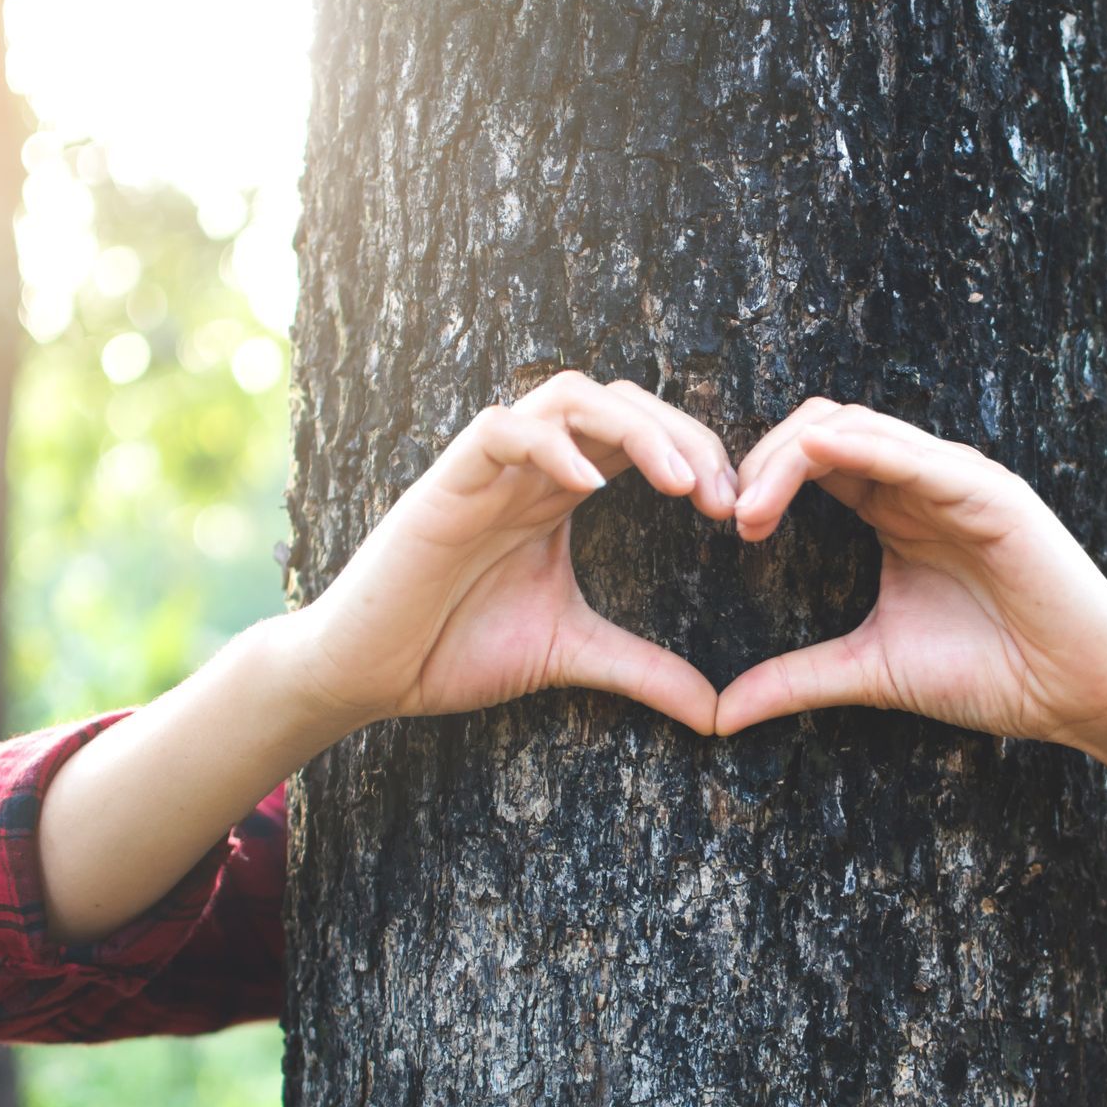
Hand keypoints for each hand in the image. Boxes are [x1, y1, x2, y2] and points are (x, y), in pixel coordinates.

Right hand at [287, 371, 736, 734]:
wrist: (368, 674)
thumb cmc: (455, 649)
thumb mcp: (572, 655)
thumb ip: (645, 670)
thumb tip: (718, 711)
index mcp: (561, 490)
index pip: (642, 434)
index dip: (698, 455)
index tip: (738, 513)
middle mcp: (530, 466)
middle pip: (619, 400)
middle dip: (684, 435)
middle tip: (724, 496)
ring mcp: (487, 469)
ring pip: (567, 395)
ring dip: (635, 429)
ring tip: (679, 484)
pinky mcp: (444, 485)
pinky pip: (500, 430)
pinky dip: (550, 445)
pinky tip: (591, 487)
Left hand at [715, 399, 1106, 751]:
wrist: (1079, 694)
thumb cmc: (991, 674)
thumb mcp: (871, 670)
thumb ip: (796, 678)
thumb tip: (717, 714)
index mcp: (893, 509)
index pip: (810, 461)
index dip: (757, 480)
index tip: (724, 531)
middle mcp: (921, 482)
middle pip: (820, 429)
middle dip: (761, 462)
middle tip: (726, 516)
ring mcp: (956, 480)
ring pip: (855, 427)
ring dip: (789, 458)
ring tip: (748, 512)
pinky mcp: (989, 492)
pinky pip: (912, 453)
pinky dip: (858, 447)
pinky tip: (812, 460)